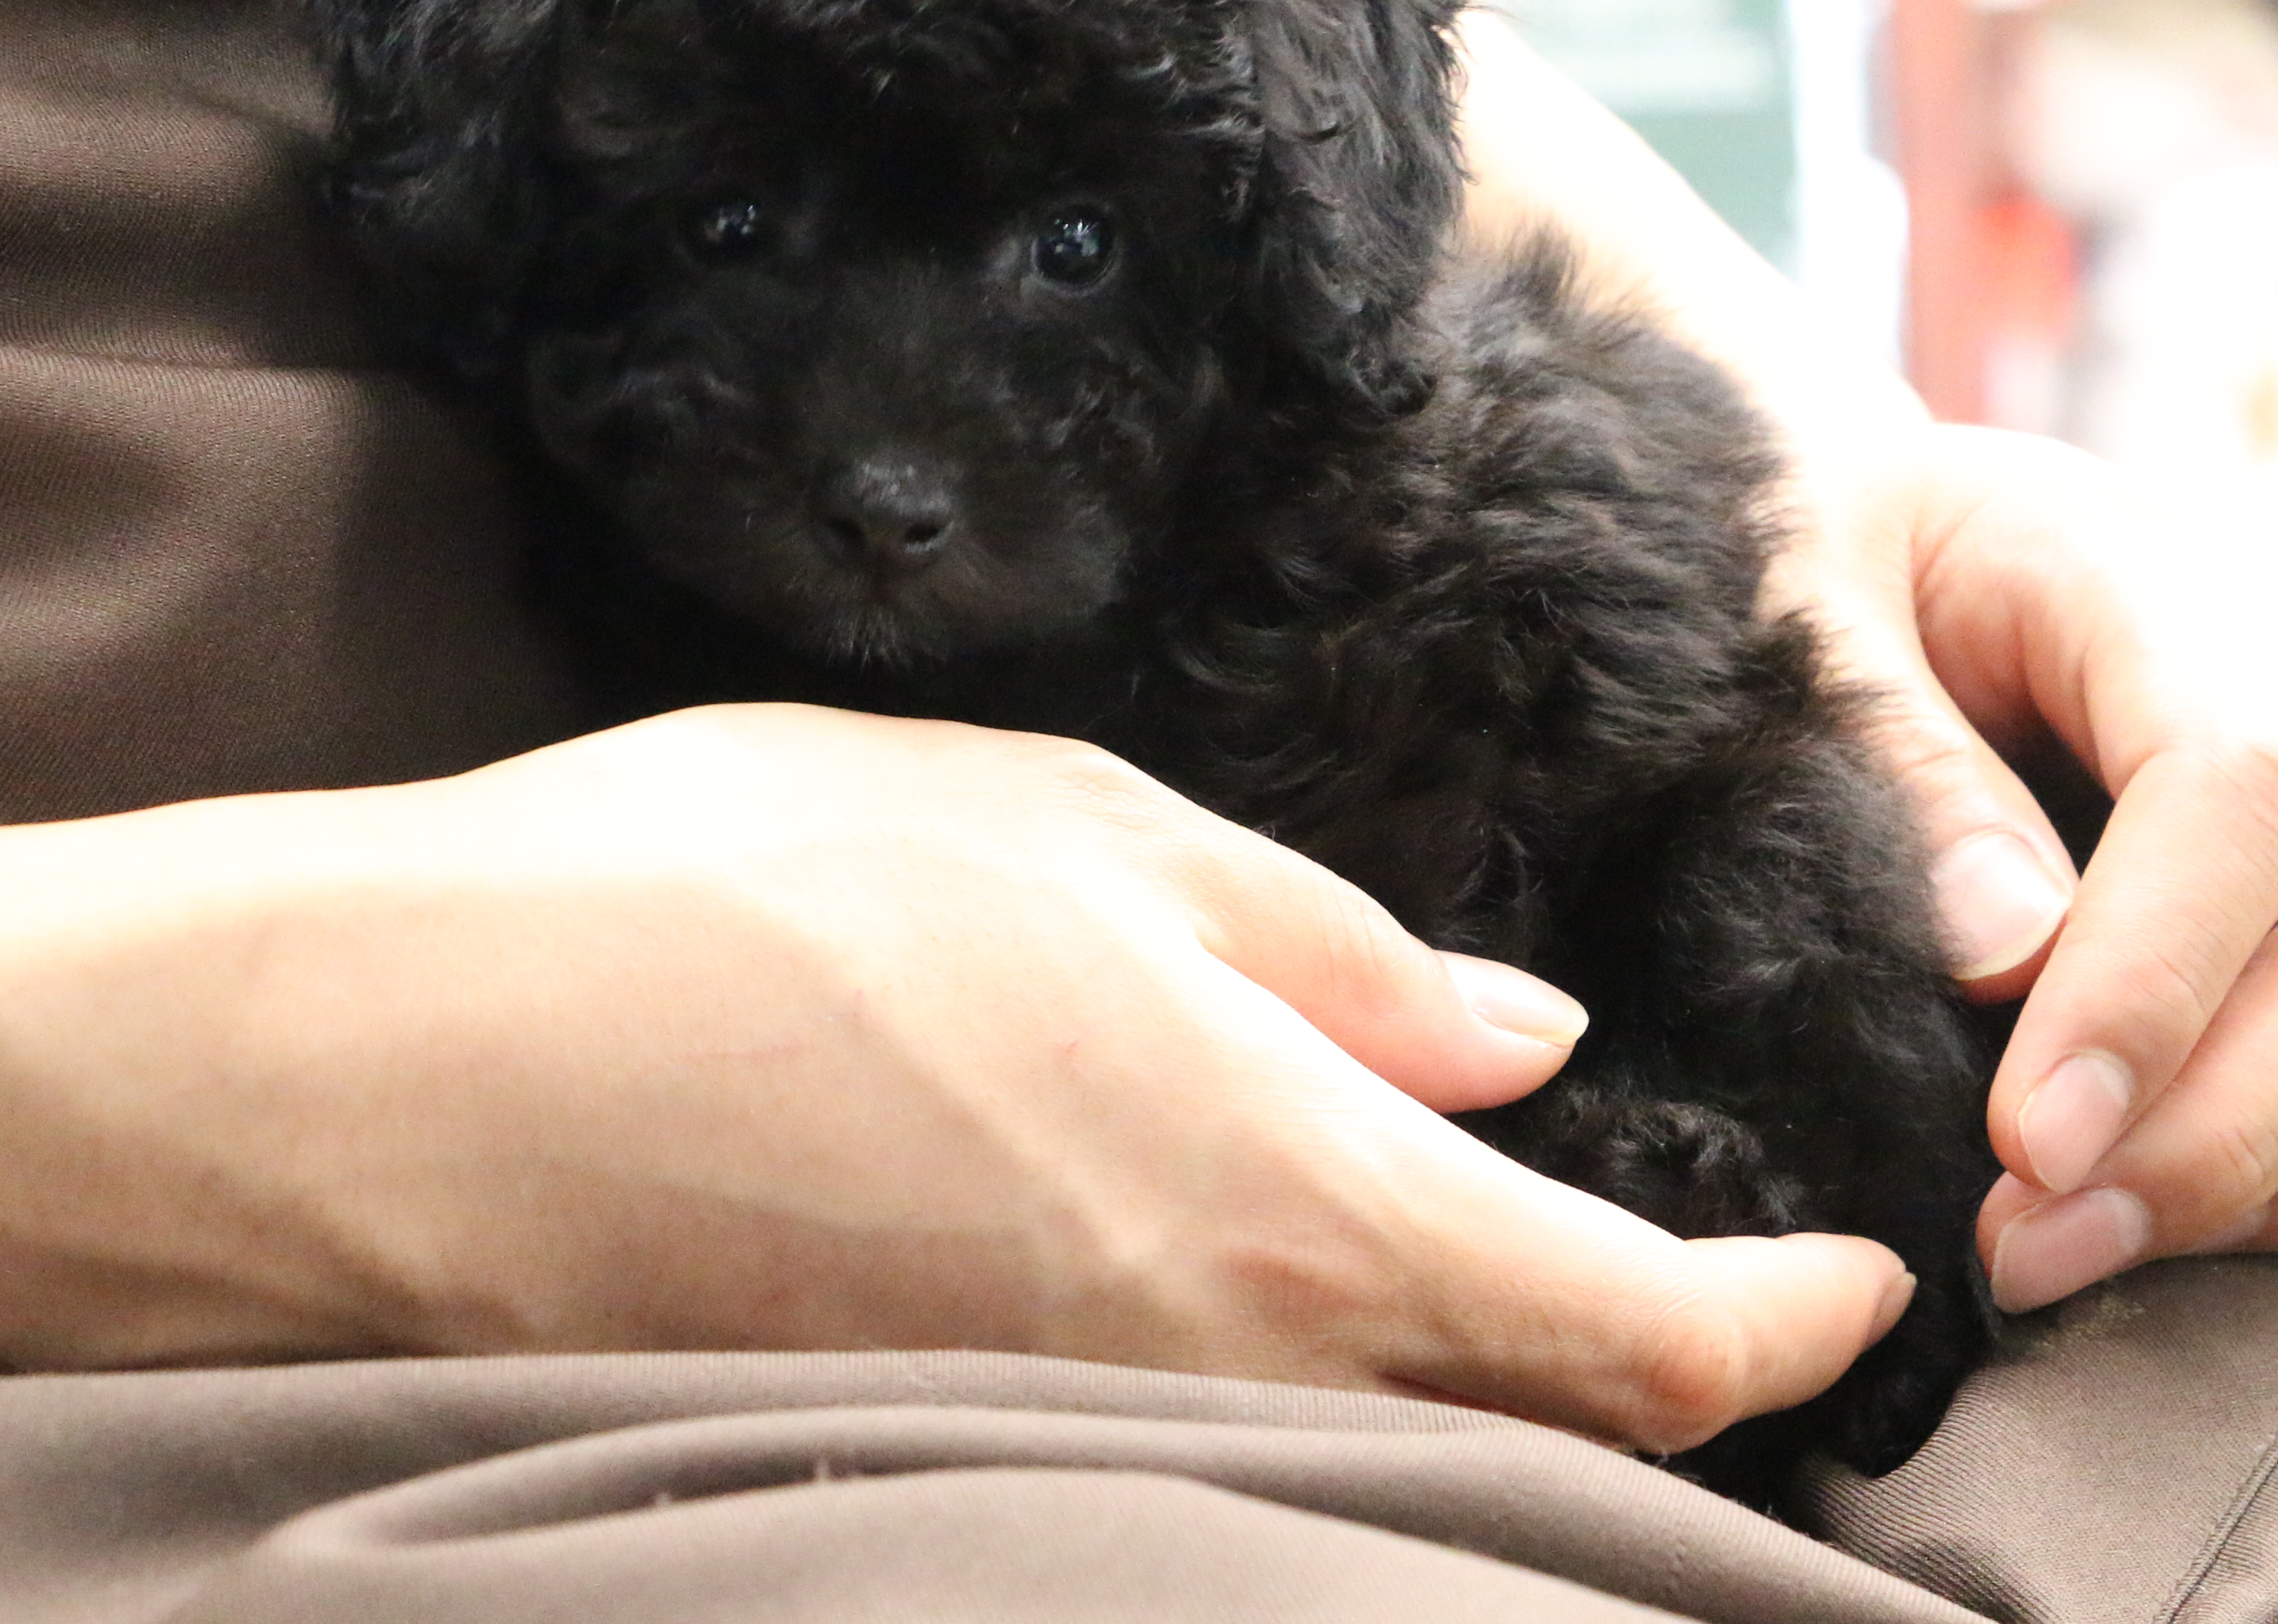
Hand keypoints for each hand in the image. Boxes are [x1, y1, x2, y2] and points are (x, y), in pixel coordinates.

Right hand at [0, 704, 1912, 1450]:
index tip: (1870, 1272)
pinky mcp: (963, 1446)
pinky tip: (1256, 1267)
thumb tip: (1514, 1033)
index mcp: (1295, 1200)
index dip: (1794, 1322)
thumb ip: (1318, 947)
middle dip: (1657, 1362)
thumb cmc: (725, 898)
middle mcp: (1225, 1372)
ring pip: (1376, 1441)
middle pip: (1534, 1422)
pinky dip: (1298, 1377)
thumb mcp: (1062, 831)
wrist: (407, 1072)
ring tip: (1503, 1254)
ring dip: (1475, 1372)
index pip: (1649, 1336)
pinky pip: (1209, 1440)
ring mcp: (1086, 1436)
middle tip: (1712, 1260)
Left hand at [1768, 425, 2277, 1309]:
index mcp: (2163, 579)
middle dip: (2221, 1135)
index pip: (2247, 784)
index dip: (2151, 985)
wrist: (1898, 562)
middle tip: (2029, 1243)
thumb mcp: (1797, 607)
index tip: (2024, 1141)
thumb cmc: (1832, 579)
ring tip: (2082, 1248)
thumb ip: (1890, 754)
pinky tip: (2199, 1232)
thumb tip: (2006, 951)